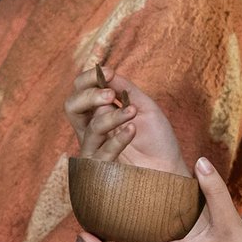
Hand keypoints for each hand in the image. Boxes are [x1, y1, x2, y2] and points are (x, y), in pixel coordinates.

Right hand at [64, 66, 186, 175]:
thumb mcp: (144, 107)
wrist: (170, 168)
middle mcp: (92, 130)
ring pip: (91, 128)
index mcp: (98, 113)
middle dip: (88, 95)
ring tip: (132, 112)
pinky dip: (117, 139)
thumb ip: (125, 90)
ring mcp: (95, 149)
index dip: (88, 79)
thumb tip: (107, 72)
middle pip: (71, 107)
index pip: (80, 91)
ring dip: (112, 117)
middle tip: (109, 93)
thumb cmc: (157, 139)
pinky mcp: (102, 169)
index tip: (108, 72)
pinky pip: (101, 152)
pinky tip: (132, 130)